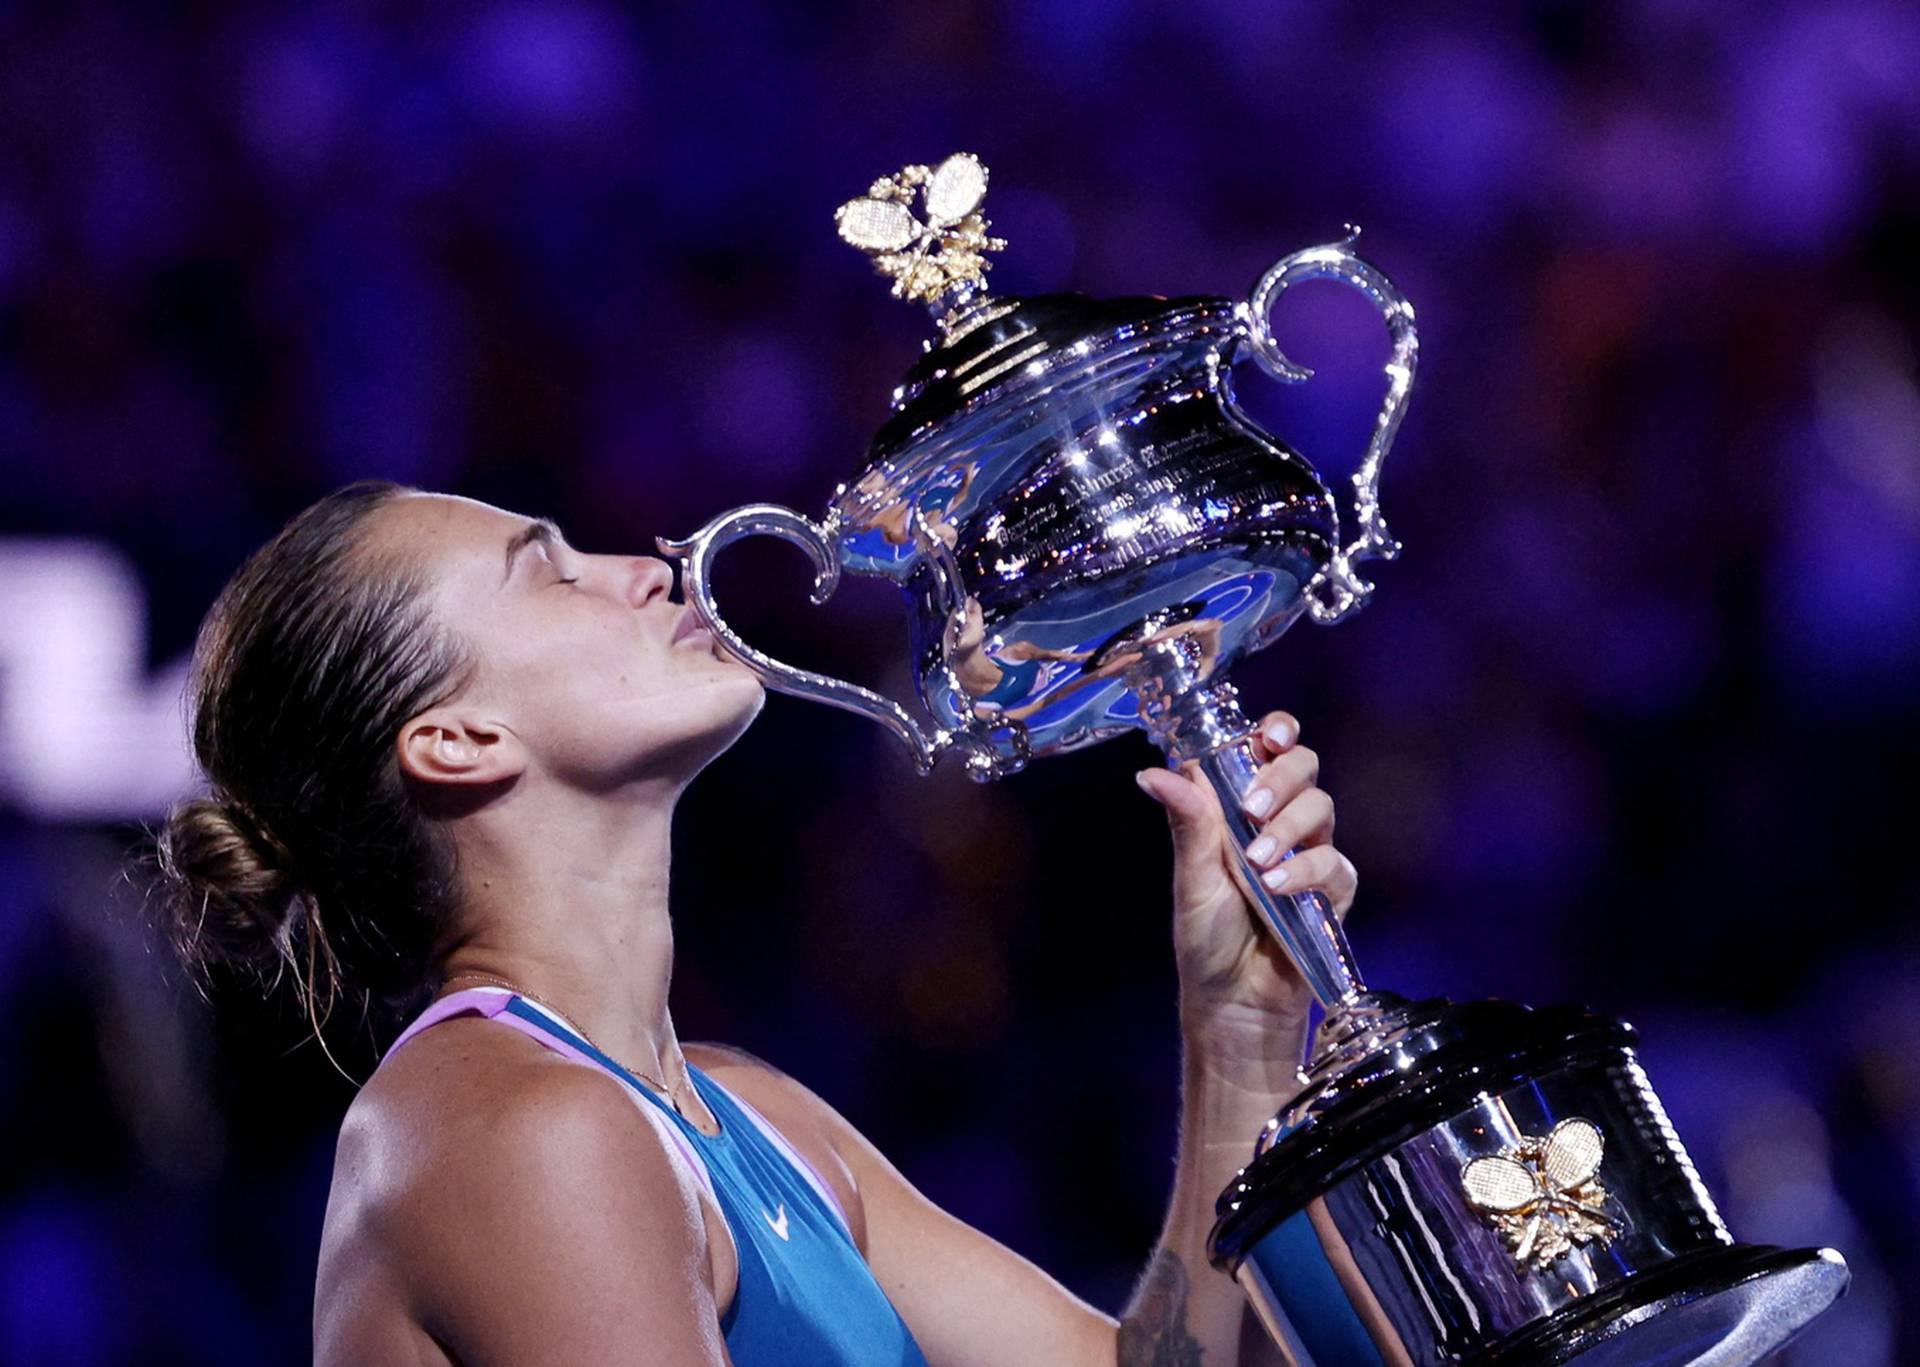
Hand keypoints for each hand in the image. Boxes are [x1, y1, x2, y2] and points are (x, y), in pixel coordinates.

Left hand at [1135, 711, 1356, 1030]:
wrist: (1232, 1001)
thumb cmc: (1207, 936)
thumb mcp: (1191, 876)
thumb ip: (1187, 822)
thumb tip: (1151, 772)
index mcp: (1240, 806)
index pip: (1267, 749)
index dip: (1275, 731)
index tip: (1269, 736)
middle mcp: (1280, 820)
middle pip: (1303, 766)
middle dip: (1281, 777)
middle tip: (1251, 807)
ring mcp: (1310, 852)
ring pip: (1321, 807)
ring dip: (1287, 826)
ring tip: (1255, 861)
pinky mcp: (1333, 890)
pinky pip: (1334, 862)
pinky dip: (1304, 871)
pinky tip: (1276, 888)